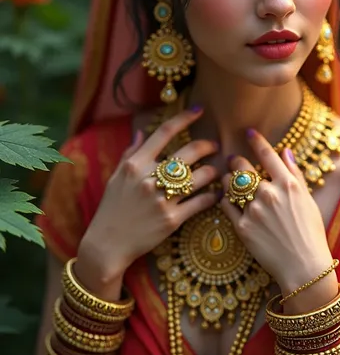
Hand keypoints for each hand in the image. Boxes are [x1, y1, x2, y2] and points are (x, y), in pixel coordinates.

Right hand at [78, 107, 218, 280]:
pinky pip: (201, 202)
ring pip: (200, 177)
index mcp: (135, 165)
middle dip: (207, 146)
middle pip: (189, 153)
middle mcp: (149, 179)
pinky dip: (212, 196)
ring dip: (213, 171)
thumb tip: (142, 131)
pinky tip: (216, 194)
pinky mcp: (172, 220)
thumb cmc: (112, 208)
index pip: (163, 133)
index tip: (198, 111)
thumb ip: (130, 153)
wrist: (107, 243)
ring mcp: (162, 199)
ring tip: (216, 171)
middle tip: (214, 146)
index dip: (184, 118)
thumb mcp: (116, 178)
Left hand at [220, 129, 333, 294]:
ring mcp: (254, 211)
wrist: (304, 267)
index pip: (268, 155)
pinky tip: (227, 200)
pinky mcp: (242, 228)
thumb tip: (286, 151)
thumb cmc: (310, 233)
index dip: (256, 141)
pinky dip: (224, 200)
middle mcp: (269, 194)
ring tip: (229, 182)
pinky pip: (225, 206)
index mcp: (288, 185)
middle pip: (242, 168)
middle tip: (233, 161)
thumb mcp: (308, 201)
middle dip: (235, 161)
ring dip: (227, 181)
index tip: (249, 132)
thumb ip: (295, 175)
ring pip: (230, 185)